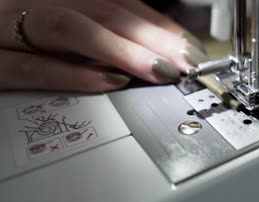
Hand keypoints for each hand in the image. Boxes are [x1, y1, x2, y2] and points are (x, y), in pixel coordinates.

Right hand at [0, 0, 207, 91]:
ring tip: (158, 69)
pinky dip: (73, 74)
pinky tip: (109, 82)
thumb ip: (96, 33)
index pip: (115, 2)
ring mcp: (7, 30)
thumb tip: (148, 50)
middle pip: (101, 12)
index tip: (186, 45)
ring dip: (121, 49)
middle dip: (150, 37)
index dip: (156, 24)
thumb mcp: (56, 28)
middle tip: (184, 61)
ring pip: (69, 29)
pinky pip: (32, 68)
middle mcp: (32, 4)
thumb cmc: (12, 37)